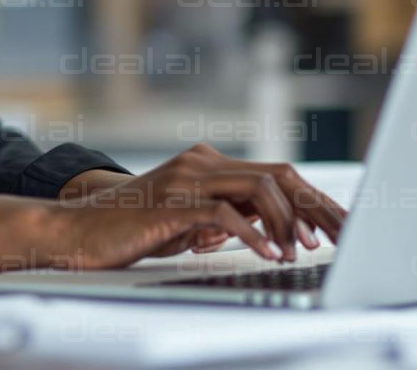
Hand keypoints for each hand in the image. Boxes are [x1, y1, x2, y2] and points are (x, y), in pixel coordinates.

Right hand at [42, 144, 346, 270]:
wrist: (75, 231)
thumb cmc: (127, 230)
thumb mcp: (184, 222)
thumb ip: (220, 217)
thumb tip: (259, 228)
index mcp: (208, 165)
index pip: (275, 175)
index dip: (311, 200)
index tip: (338, 226)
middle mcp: (202, 164)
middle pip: (278, 176)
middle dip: (315, 207)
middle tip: (341, 236)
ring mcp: (187, 180)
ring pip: (259, 189)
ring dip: (287, 223)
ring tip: (299, 250)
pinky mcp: (172, 203)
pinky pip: (225, 214)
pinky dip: (254, 234)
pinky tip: (268, 253)